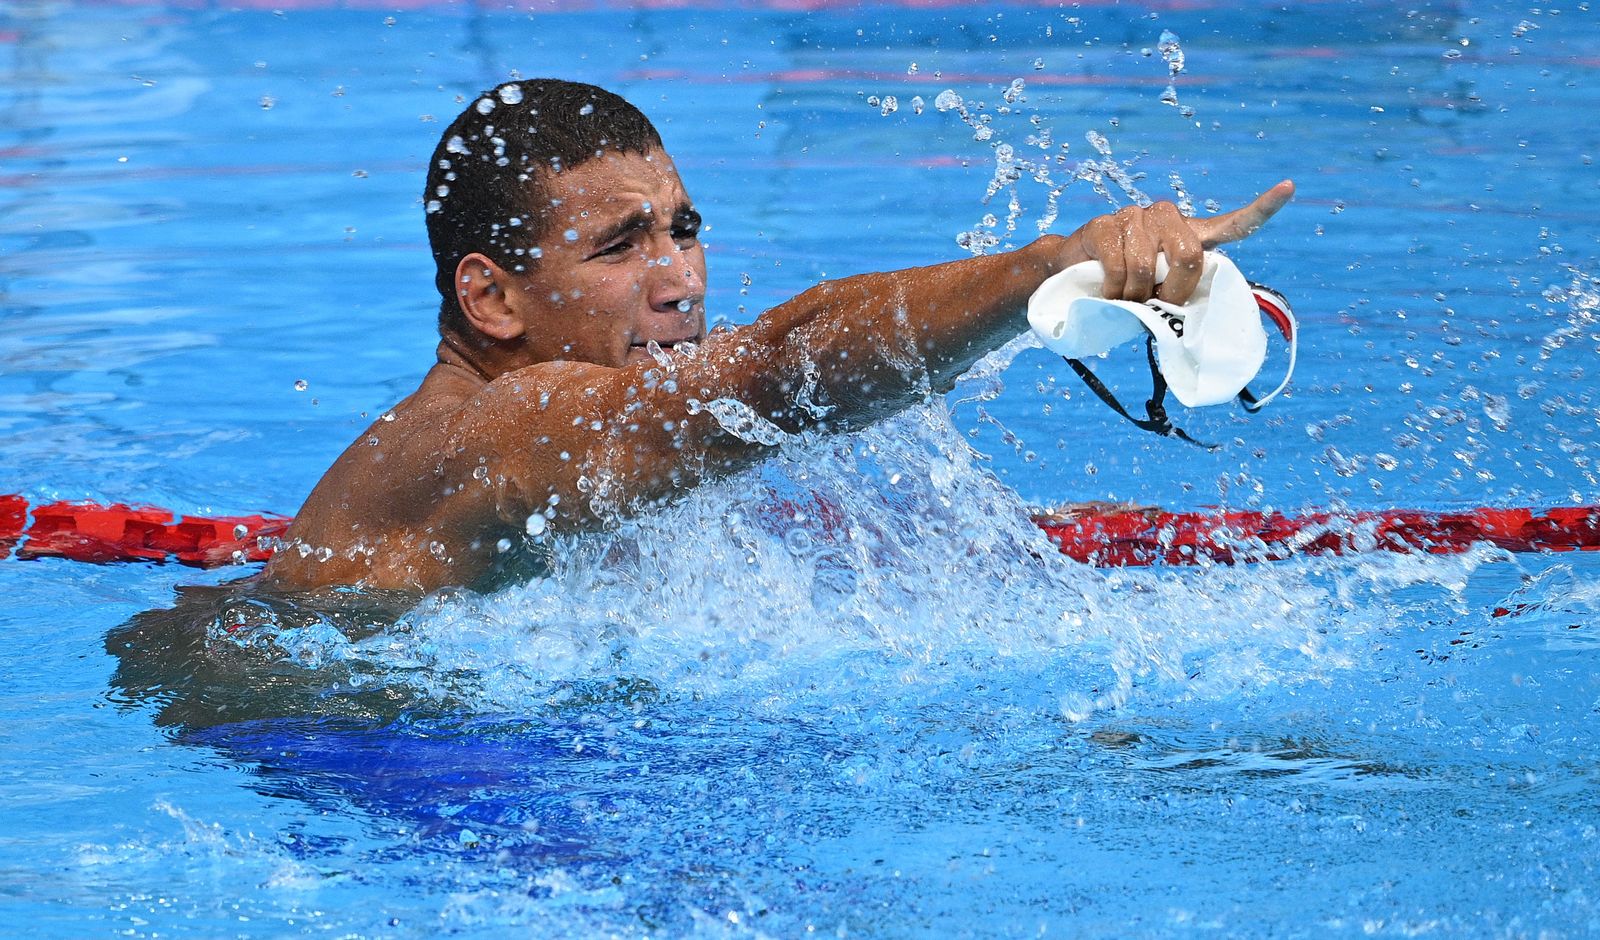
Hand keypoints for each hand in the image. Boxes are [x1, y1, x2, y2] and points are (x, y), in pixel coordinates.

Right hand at [1077, 179, 1294, 304]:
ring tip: (1123, 296)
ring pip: (1145, 267)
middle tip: (1155, 303)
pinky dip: (1112, 289)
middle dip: (1172, 291)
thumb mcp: (1156, 291)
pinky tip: (1107, 289)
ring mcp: (1134, 216)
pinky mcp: (1103, 224)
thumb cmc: (1124, 288)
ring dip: (1133, 295)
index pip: (1231, 224)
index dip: (1261, 208)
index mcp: (1188, 234)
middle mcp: (1165, 216)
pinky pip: (1117, 265)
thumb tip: (1187, 318)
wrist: (1069, 273)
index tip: (1289, 187)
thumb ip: (1176, 294)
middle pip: (1188, 256)